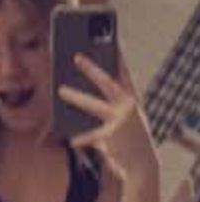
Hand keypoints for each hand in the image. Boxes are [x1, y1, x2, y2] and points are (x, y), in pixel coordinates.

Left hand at [58, 51, 144, 176]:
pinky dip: (82, 138)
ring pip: (94, 105)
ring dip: (77, 97)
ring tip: (60, 90)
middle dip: (92, 68)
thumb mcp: (119, 119)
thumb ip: (105, 106)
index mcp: (131, 98)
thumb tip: (76, 95)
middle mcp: (128, 105)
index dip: (117, 55)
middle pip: (107, 82)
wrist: (141, 164)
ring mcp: (120, 119)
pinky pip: (91, 135)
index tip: (110, 38)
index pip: (123, 72)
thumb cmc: (127, 138)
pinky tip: (72, 139)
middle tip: (76, 56)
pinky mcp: (111, 135)